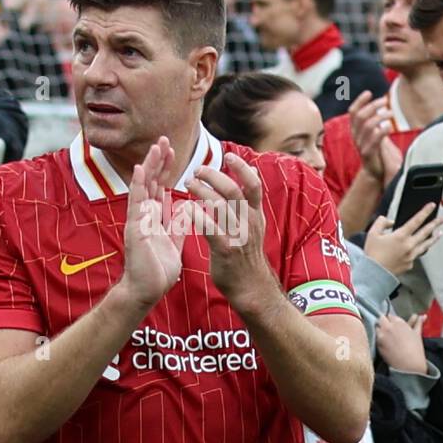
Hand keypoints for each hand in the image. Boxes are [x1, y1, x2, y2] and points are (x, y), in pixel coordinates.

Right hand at [119, 137, 187, 308]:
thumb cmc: (158, 271)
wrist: (146, 290)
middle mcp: (144, 215)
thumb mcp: (173, 243)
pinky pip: (136, 203)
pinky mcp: (135, 227)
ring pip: (143, 186)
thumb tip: (183, 209)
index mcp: (154, 217)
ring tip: (156, 147)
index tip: (173, 151)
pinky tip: (141, 169)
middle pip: (151, 182)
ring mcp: (138, 219)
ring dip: (150, 166)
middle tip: (164, 139)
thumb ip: (177, 225)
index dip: (166, 169)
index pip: (160, 187)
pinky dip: (138, 185)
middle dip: (158, 161)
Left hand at [187, 151, 274, 313]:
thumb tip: (249, 175)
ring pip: (219, 205)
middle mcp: (249, 222)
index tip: (228, 155)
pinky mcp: (225, 249)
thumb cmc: (246, 256)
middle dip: (213, 176)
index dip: (242, 168)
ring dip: (201, 191)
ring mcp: (238, 236)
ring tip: (188, 185)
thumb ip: (248, 204)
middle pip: (233, 190)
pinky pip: (209, 227)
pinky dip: (196, 215)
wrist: (251, 287)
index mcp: (256, 215)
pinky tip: (186, 209)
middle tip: (197, 171)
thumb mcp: (254, 226)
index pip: (254, 184)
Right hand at [348, 92, 398, 184]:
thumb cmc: (379, 152)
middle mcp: (355, 137)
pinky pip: (374, 140)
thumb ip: (375, 122)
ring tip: (391, 113)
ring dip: (380, 116)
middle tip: (385, 100)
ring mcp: (361, 145)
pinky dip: (382, 131)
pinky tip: (389, 127)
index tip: (369, 93)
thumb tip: (380, 106)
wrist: (376, 174)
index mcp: (355, 130)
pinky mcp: (368, 154)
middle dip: (372, 106)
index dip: (359, 101)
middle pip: (360, 116)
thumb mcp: (375, 134)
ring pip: (367, 126)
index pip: (353, 112)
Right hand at [362, 207, 442, 274]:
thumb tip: (389, 221)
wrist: (374, 274)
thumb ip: (381, 222)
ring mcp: (411, 256)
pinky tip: (420, 248)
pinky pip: (417, 255)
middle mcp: (409, 245)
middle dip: (437, 223)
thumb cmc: (373, 255)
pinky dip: (419, 250)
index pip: (416, 220)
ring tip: (440, 233)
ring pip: (426, 244)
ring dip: (434, 238)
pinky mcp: (410, 264)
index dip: (425, 211)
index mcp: (400, 236)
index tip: (432, 205)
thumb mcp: (372, 234)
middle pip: (427, 232)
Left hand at [375, 313, 427, 373]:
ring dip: (379, 330)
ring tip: (386, 338)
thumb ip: (418, 323)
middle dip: (383, 323)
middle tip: (388, 330)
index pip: (390, 316)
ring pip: (376, 327)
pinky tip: (384, 344)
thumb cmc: (415, 349)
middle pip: (381, 319)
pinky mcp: (377, 344)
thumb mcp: (417, 334)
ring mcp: (381, 335)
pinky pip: (374, 338)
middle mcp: (388, 326)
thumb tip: (422, 316)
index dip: (391, 321)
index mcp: (399, 322)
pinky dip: (378, 339)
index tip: (393, 325)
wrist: (409, 365)